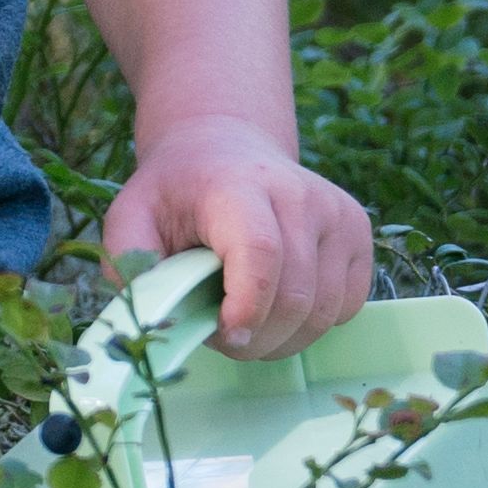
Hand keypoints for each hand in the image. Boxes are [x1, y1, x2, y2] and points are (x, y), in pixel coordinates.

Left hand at [101, 116, 377, 354]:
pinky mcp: (358, 231)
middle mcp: (297, 194)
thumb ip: (129, 263)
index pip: (261, 253)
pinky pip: (348, 305)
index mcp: (237, 187)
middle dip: (257, 339)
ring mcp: (335, 212)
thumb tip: (150, 318)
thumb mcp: (131, 216)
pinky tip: (279, 304)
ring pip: (324, 310)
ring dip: (283, 338)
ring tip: (247, 324)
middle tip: (223, 338)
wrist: (224, 148)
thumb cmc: (175, 193)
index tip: (226, 338)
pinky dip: (313, 324)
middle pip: (295, 295)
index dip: (248, 308)